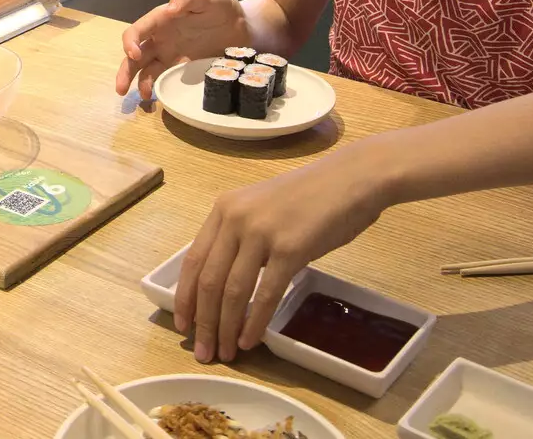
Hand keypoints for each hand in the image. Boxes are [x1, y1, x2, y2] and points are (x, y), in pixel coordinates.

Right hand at [114, 0, 245, 100]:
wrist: (242, 27)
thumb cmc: (222, 7)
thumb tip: (170, 8)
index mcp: (162, 19)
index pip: (138, 30)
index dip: (131, 42)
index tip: (134, 55)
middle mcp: (161, 39)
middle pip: (135, 55)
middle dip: (126, 71)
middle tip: (121, 89)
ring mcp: (170, 55)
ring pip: (147, 70)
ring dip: (140, 84)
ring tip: (145, 98)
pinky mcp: (182, 69)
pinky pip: (165, 79)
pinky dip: (159, 89)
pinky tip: (159, 99)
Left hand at [175, 151, 388, 362]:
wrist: (351, 179)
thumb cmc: (312, 197)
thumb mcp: (262, 210)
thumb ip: (241, 238)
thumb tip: (227, 283)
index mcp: (224, 209)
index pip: (193, 260)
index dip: (185, 297)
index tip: (182, 324)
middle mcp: (235, 219)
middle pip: (208, 280)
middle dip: (202, 322)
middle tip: (203, 352)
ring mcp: (261, 233)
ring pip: (231, 291)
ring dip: (225, 328)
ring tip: (225, 353)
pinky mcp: (289, 249)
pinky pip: (265, 294)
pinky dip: (254, 322)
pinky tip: (250, 340)